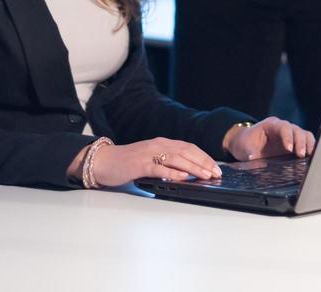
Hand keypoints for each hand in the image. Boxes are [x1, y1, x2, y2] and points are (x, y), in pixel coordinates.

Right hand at [90, 137, 222, 186]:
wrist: (104, 161)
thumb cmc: (127, 163)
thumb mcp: (151, 159)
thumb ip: (167, 162)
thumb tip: (187, 173)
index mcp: (161, 143)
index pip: (188, 147)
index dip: (204, 157)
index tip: (215, 168)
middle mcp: (157, 145)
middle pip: (186, 152)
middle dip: (204, 163)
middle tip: (216, 173)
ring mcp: (149, 154)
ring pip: (176, 158)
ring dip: (193, 167)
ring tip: (206, 176)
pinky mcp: (140, 165)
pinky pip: (160, 168)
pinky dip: (173, 173)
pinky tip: (183, 178)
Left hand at [224, 116, 315, 160]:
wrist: (246, 145)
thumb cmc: (245, 144)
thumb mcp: (242, 147)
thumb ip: (248, 151)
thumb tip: (252, 157)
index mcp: (271, 125)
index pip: (283, 127)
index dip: (288, 137)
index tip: (289, 148)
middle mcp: (283, 128)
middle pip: (297, 130)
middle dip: (300, 142)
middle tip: (300, 155)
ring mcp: (290, 136)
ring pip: (305, 135)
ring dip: (308, 145)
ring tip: (308, 157)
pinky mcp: (295, 145)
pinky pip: (307, 143)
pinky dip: (310, 149)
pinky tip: (311, 159)